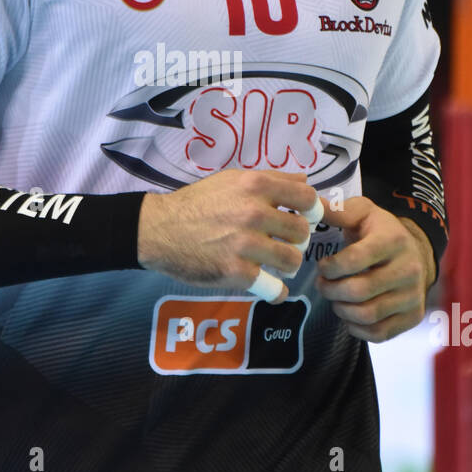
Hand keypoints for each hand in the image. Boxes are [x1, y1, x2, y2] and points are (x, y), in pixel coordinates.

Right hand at [137, 170, 319, 304]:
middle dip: (298, 240)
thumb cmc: (196, 203)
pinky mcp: (235, 272)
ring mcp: (245, 244)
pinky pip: (273, 288)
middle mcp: (253, 213)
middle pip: (302, 232)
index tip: (307, 218)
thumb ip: (270, 179)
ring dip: (289, 265)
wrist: (158, 229)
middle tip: (286, 244)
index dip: (313, 210)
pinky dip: (276, 292)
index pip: (306, 198)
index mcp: (255, 186)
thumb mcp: (231, 179)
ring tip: (277, 265)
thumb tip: (305, 182)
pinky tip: (271, 289)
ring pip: (292, 260)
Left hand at [315, 196, 433, 341]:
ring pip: (367, 315)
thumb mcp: (362, 213)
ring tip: (335, 298)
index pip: (354, 260)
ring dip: (341, 310)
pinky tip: (350, 314)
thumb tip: (309, 206)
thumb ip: (336, 211)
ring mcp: (413, 295)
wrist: (416, 252)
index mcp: (393, 240)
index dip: (330, 267)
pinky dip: (357, 329)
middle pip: (358, 291)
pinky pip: (379, 333)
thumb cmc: (380, 231)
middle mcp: (409, 269)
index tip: (323, 266)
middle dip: (331, 290)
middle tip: (323, 285)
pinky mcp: (413, 316)